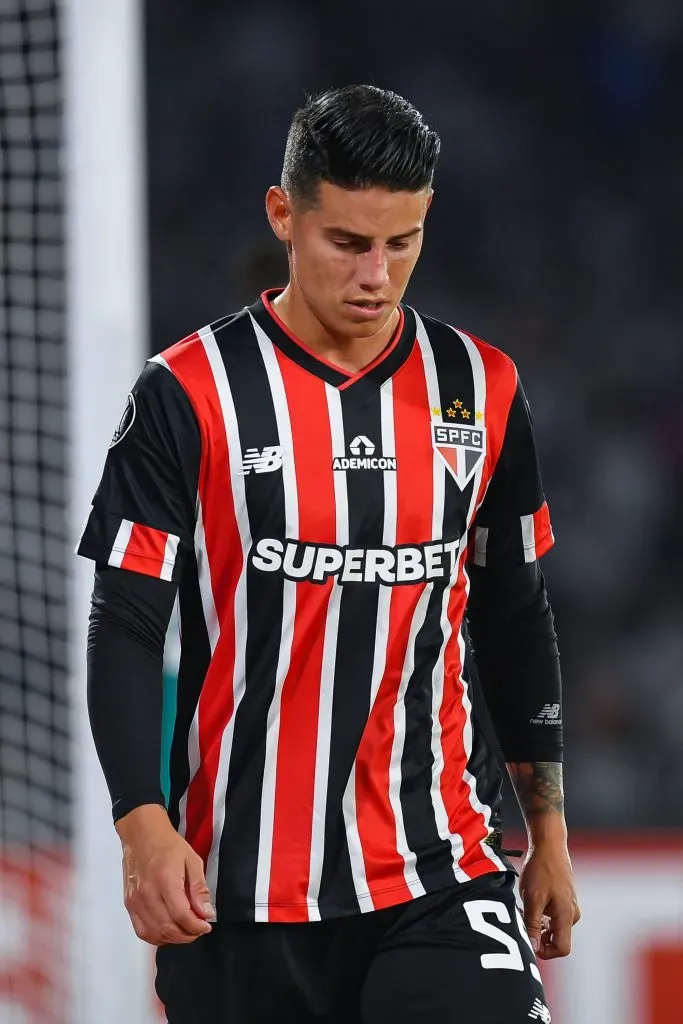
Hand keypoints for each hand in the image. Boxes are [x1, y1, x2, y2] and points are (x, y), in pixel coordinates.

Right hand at [116, 804, 215, 945]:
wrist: (142, 835)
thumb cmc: (169, 846)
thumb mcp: (192, 860)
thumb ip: (199, 888)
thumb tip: (206, 913)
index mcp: (165, 880)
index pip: (181, 915)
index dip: (196, 926)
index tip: (207, 926)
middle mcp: (147, 894)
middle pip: (168, 928)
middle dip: (187, 935)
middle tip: (198, 929)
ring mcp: (135, 901)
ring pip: (154, 934)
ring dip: (173, 939)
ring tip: (186, 931)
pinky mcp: (129, 904)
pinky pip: (141, 931)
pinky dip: (156, 937)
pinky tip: (168, 931)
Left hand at [519, 840, 580, 959]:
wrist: (549, 844)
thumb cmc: (541, 869)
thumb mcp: (532, 898)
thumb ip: (532, 925)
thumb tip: (532, 948)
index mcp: (567, 916)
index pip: (562, 948)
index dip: (545, 951)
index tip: (529, 940)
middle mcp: (572, 914)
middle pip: (557, 939)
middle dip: (539, 936)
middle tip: (523, 922)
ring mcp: (569, 906)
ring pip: (553, 927)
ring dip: (538, 924)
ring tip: (525, 908)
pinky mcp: (564, 899)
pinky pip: (553, 916)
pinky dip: (541, 914)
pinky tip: (531, 901)